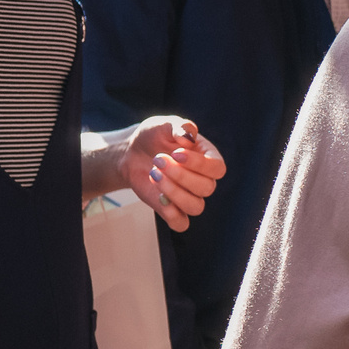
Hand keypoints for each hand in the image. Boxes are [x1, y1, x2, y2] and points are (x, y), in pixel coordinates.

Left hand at [87, 118, 227, 231]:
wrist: (131, 152)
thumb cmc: (153, 136)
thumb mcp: (165, 124)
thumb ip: (180, 127)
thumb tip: (189, 137)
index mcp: (208, 159)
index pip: (217, 169)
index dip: (199, 164)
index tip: (176, 153)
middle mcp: (203, 180)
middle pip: (206, 188)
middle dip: (180, 175)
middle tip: (157, 159)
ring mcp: (189, 197)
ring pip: (195, 207)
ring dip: (174, 192)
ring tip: (154, 174)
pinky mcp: (172, 210)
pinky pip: (181, 223)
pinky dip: (171, 214)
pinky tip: (158, 197)